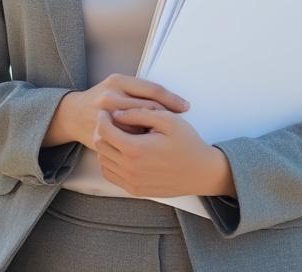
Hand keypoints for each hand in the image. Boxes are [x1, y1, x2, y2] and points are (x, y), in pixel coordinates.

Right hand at [45, 73, 188, 147]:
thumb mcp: (120, 86)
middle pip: (147, 109)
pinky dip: (140, 144)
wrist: (74, 115)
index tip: (186, 107)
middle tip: (178, 125)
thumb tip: (174, 103)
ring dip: (152, 132)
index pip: (153, 90)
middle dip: (164, 117)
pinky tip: (149, 146)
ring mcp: (103, 118)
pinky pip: (126, 143)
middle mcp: (109, 97)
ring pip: (138, 128)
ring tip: (166, 136)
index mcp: (118, 81)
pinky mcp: (100, 135)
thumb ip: (142, 92)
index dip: (172, 99)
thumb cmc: (104, 100)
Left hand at [94, 107, 234, 197]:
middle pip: (100, 145)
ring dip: (105, 146)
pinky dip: (110, 162)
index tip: (108, 112)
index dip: (103, 118)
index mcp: (136, 149)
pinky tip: (122, 153)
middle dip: (102, 130)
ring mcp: (131, 182)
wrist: (201, 172)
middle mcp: (130, 169)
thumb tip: (117, 113)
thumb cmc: (187, 143)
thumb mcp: (168, 119)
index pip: (104, 131)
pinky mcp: (134, 190)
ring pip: (102, 161)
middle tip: (112, 122)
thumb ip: (140, 113)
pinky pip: (110, 175)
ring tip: (118, 136)